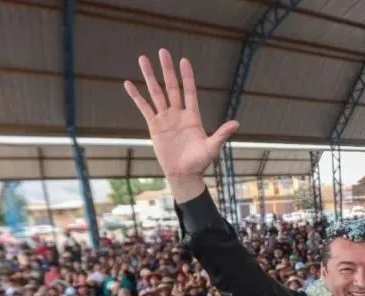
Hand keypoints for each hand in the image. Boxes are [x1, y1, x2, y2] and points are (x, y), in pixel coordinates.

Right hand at [124, 49, 238, 200]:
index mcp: (193, 117)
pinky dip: (137, 96)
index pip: (189, 91)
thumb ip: (221, 134)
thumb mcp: (212, 148)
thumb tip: (236, 123)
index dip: (187, 76)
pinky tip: (128, 84)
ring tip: (143, 59)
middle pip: (171, 87)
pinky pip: (144, 108)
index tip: (184, 60)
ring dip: (150, 77)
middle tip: (162, 51)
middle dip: (167, 70)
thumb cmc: (199, 163)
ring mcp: (165, 119)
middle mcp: (178, 114)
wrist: (184, 175)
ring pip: (156, 93)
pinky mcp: (154, 126)